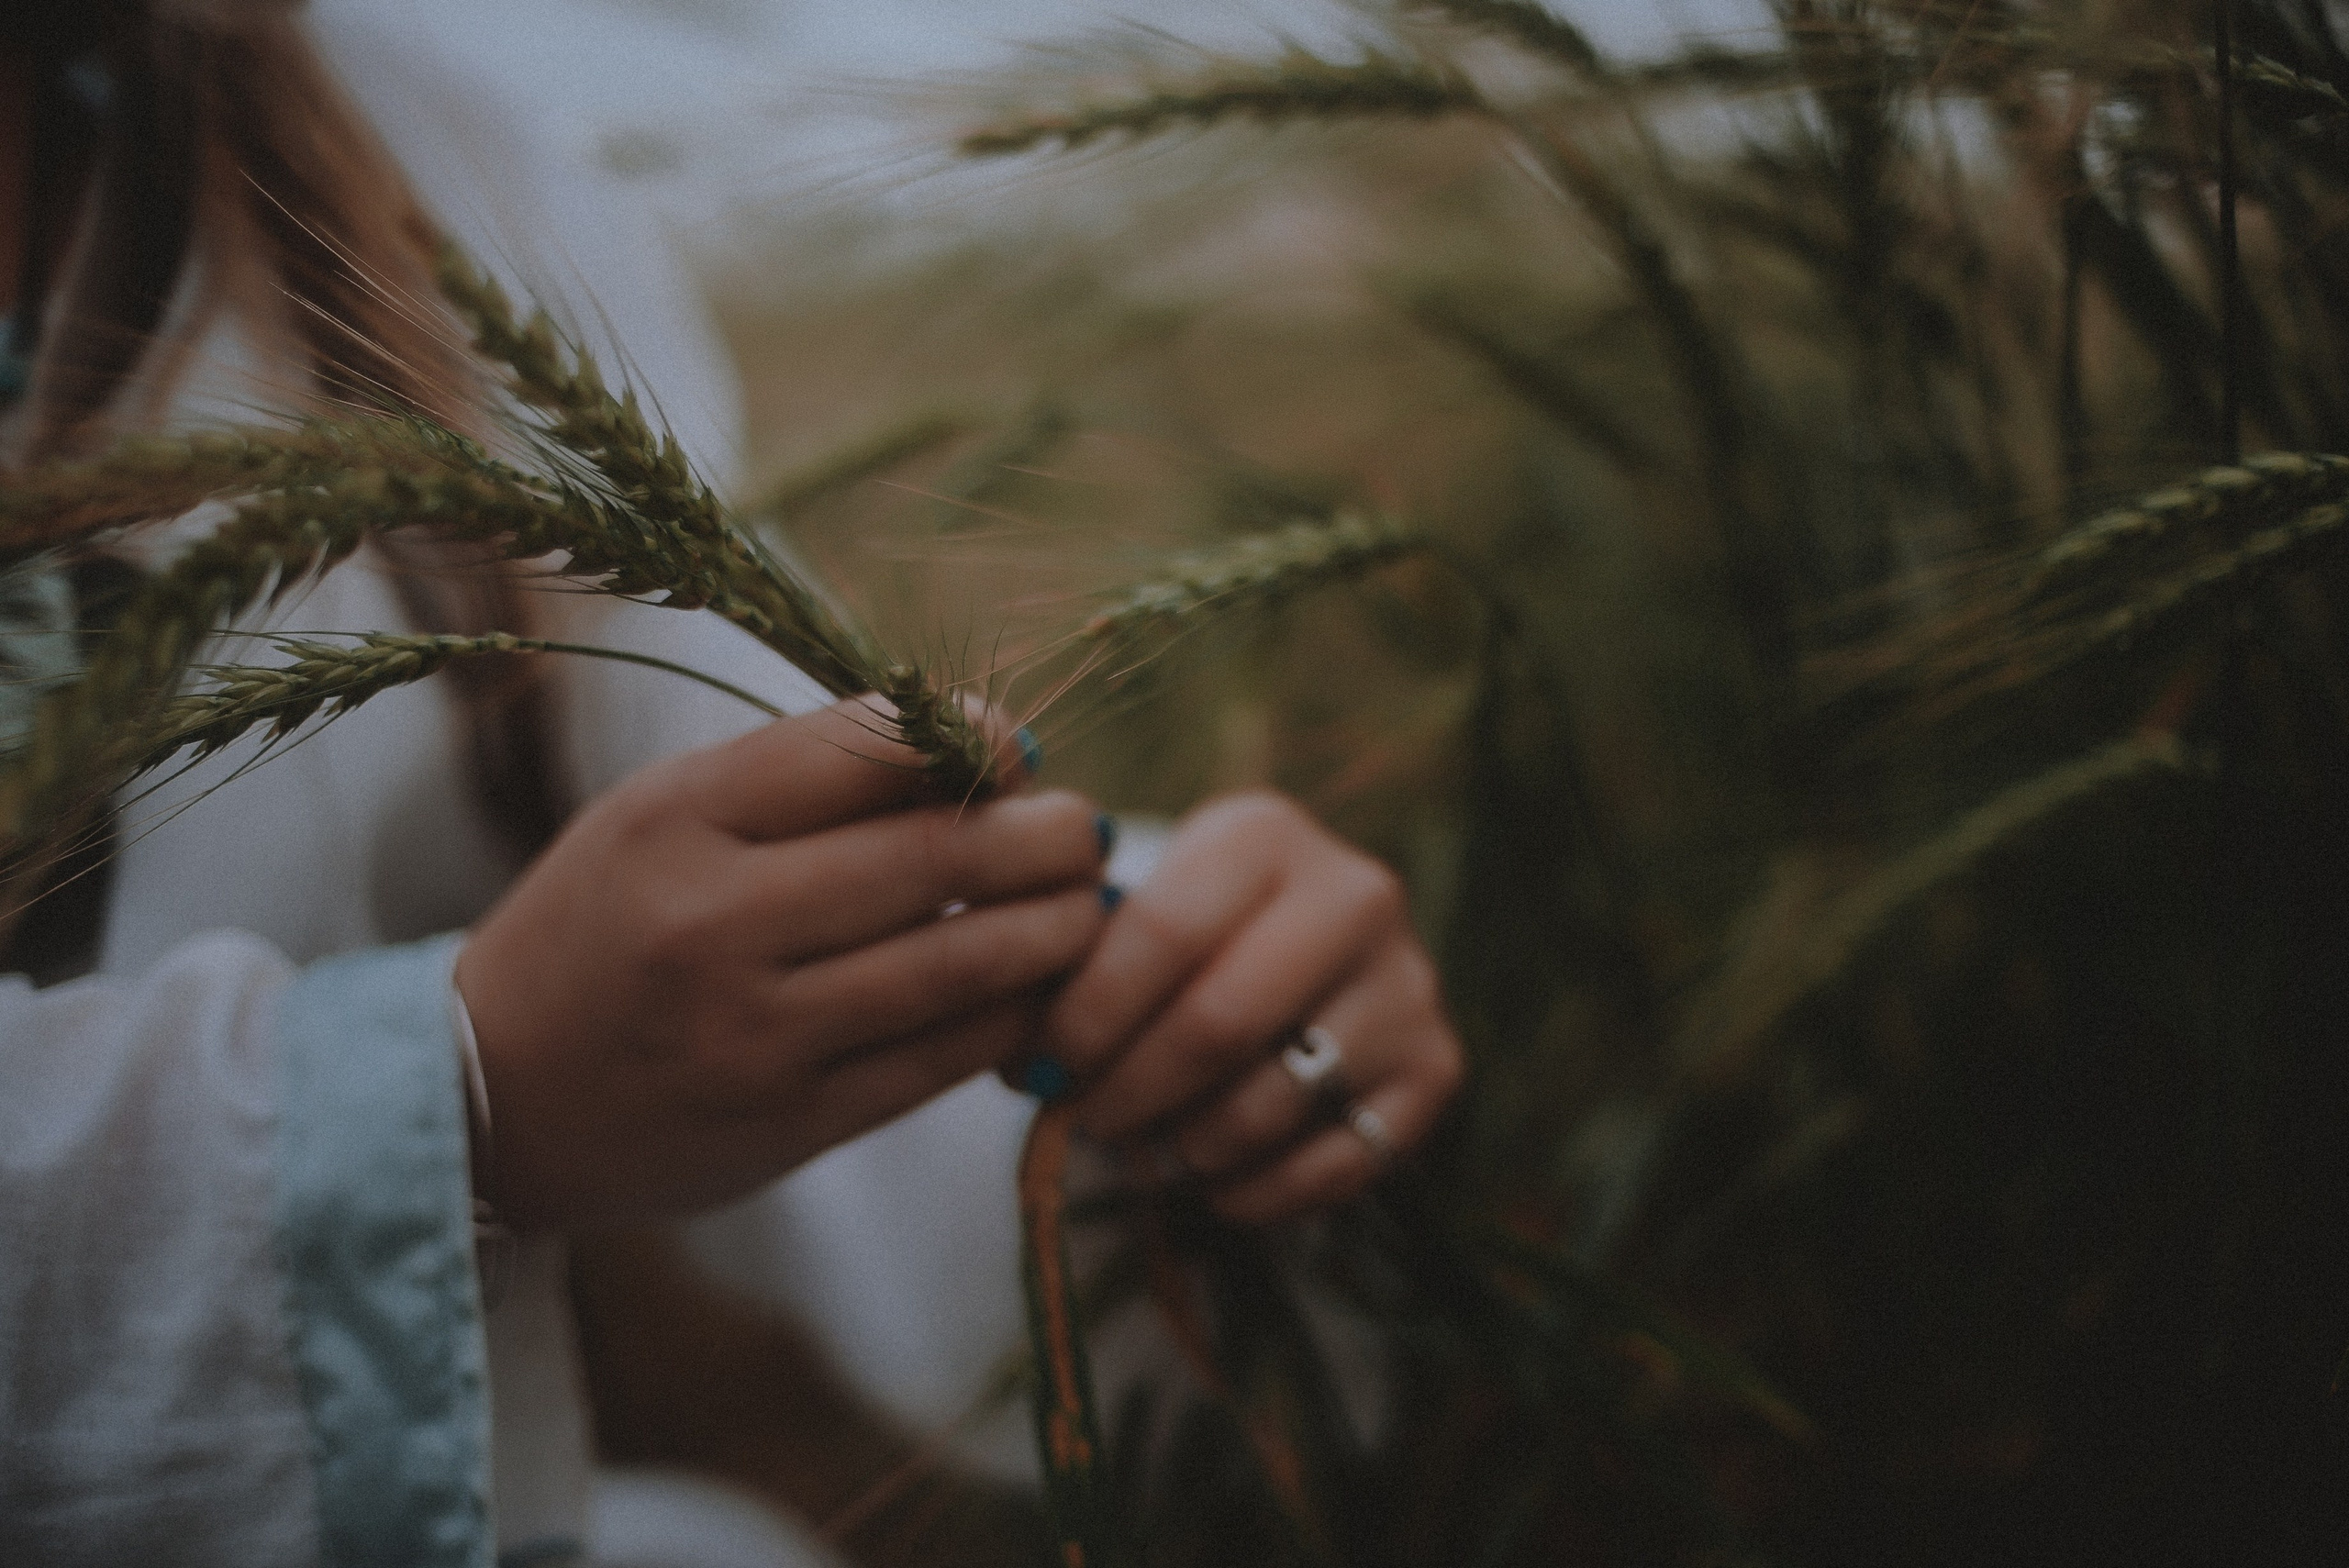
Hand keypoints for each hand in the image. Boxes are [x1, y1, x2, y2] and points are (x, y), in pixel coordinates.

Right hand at [456, 697, 1111, 1228]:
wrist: (491, 1094)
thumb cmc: (606, 924)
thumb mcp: (664, 816)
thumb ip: (804, 780)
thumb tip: (987, 750)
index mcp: (678, 819)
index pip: (865, 749)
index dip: (972, 738)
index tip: (1017, 745)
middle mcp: (714, 923)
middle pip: (934, 855)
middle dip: (1043, 834)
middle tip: (1083, 828)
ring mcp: (755, 1034)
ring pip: (958, 963)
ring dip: (1053, 927)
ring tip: (1087, 902)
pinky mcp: (791, 1126)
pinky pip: (940, 1058)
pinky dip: (1009, 1014)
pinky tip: (1036, 986)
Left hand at [1039, 791, 1462, 1222]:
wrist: (1311, 943)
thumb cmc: (1188, 933)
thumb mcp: (1134, 909)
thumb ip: (1073, 963)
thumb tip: (1018, 1059)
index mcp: (1263, 833)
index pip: (1162, 930)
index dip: (1087, 1014)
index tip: (1041, 1067)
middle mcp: (1356, 894)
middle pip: (1220, 1022)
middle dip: (1131, 1090)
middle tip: (1085, 1120)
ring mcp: (1409, 982)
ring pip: (1273, 1101)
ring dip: (1186, 1147)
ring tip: (1145, 1149)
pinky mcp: (1438, 1067)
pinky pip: (1333, 1164)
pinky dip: (1254, 1192)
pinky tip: (1211, 1182)